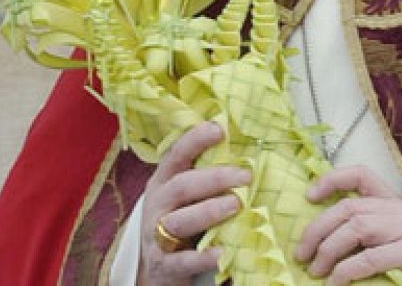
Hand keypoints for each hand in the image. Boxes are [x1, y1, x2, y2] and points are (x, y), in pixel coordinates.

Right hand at [138, 122, 250, 285]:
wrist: (158, 271)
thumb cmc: (180, 223)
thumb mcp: (184, 198)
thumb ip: (204, 178)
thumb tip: (243, 154)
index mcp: (163, 183)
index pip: (176, 156)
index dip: (194, 141)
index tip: (218, 129)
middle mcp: (158, 206)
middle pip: (181, 186)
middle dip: (213, 178)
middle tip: (244, 175)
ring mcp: (157, 236)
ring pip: (179, 221)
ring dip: (207, 211)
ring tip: (235, 204)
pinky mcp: (165, 265)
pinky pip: (183, 261)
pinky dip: (203, 257)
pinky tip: (223, 253)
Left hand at [295, 166, 401, 285]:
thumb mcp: (387, 244)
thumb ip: (364, 236)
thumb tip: (318, 242)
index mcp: (395, 205)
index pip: (362, 175)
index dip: (332, 180)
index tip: (308, 197)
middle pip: (349, 208)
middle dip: (318, 230)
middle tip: (301, 253)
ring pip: (356, 228)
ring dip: (328, 250)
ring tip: (315, 271)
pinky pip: (369, 258)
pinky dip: (345, 271)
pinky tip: (334, 283)